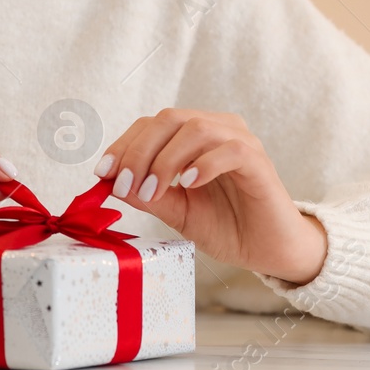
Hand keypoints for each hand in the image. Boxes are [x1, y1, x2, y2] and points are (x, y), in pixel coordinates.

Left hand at [96, 107, 327, 284]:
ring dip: (166, 160)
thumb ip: (147, 195)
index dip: (123, 145)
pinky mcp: (258, 160)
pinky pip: (230, 149)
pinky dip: (204, 164)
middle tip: (126, 185)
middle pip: (168, 119)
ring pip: (195, 128)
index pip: (150, 125)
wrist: (267, 251)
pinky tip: (189, 184)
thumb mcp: (175, 211)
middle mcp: (216, 128)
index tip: (103, 173)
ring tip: (153, 191)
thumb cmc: (225, 226)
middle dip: (139, 151)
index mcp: (191, 136)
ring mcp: (239, 140)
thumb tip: (110, 181)